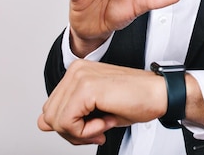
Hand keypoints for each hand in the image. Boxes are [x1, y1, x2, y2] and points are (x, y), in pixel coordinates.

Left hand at [37, 60, 165, 144]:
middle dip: (72, 133)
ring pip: (55, 121)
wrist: (160, 95)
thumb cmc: (135, 101)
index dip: (70, 128)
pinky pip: (68, 122)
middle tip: (98, 131)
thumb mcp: (95, 111)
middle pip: (49, 116)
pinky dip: (86, 132)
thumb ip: (68, 114)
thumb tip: (43, 123)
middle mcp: (75, 70)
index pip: (50, 109)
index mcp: (76, 72)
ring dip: (80, 133)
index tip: (93, 129)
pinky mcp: (86, 88)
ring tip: (104, 124)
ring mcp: (79, 77)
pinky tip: (106, 121)